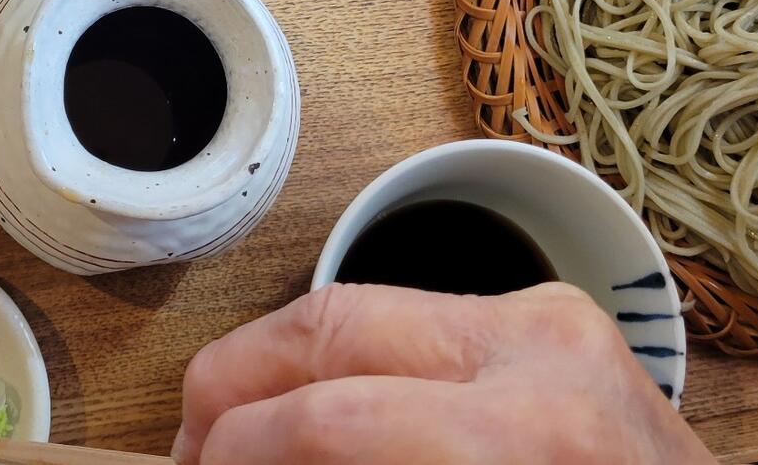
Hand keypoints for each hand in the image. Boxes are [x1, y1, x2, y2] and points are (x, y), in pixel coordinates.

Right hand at [172, 282, 713, 464]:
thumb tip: (244, 463)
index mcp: (528, 435)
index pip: (329, 412)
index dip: (235, 446)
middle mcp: (543, 353)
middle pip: (329, 326)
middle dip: (234, 388)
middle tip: (198, 451)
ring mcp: (556, 323)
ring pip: (362, 309)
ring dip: (287, 371)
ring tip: (250, 436)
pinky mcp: (560, 320)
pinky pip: (418, 323)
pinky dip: (354, 367)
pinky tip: (324, 420)